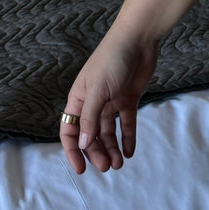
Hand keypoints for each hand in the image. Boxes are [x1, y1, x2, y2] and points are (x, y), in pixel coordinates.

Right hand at [59, 36, 158, 174]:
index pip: (70, 130)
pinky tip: (130, 151)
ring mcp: (111, 100)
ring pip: (108, 131)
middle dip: (97, 152)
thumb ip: (90, 117)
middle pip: (91, 134)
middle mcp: (93, 102)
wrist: (138, 39)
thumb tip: (81, 144)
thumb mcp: (98, 90)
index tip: (81, 169)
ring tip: (119, 164)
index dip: (73, 151)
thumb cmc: (112, 59)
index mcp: (79, 99)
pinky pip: (126, 122)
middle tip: (108, 167)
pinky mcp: (129, 98)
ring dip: (112, 148)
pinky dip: (128, 137)